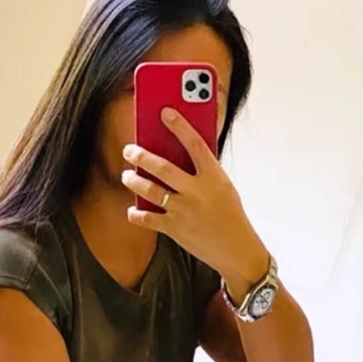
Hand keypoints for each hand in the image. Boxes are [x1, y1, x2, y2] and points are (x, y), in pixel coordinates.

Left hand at [121, 107, 267, 287]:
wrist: (236, 249)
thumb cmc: (230, 214)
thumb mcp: (223, 187)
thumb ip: (204, 171)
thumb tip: (179, 153)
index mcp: (213, 176)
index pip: (195, 144)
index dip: (179, 126)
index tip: (165, 112)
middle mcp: (196, 191)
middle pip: (163, 168)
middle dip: (141, 156)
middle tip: (129, 150)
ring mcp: (183, 211)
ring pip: (150, 190)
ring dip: (134, 181)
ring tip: (127, 175)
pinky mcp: (174, 229)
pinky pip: (148, 219)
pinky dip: (136, 214)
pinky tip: (131, 210)